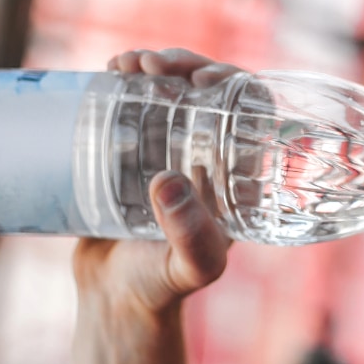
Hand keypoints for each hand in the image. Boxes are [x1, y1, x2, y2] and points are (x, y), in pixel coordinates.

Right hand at [73, 48, 239, 314]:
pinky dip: (126, 79)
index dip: (236, 83)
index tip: (203, 79)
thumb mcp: (189, 267)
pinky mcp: (132, 151)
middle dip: (186, 64)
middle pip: (209, 90)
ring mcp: (170, 149)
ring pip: (172, 89)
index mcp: (239, 173)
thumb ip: (191, 237)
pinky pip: (135, 103)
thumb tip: (169, 181)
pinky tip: (111, 70)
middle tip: (153, 65)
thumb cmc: (163, 288)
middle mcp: (209, 155)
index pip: (252, 110)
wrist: (115, 300)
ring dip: (154, 65)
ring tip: (126, 63)